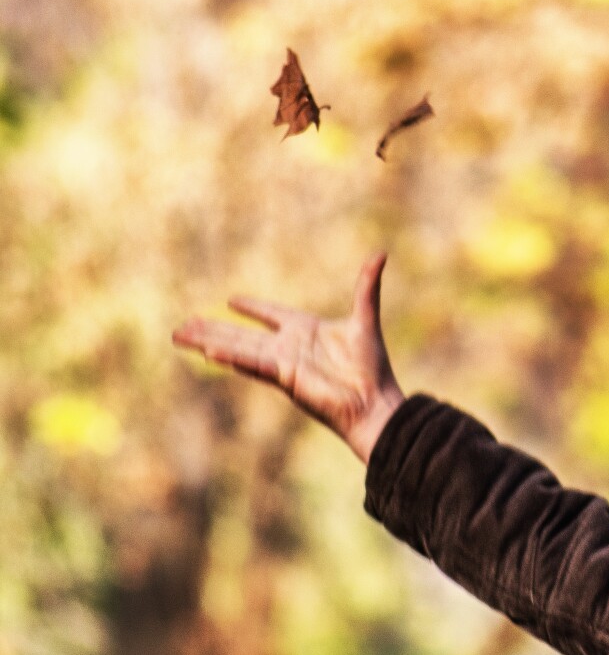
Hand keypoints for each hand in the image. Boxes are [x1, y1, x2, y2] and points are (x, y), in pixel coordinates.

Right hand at [172, 252, 405, 463]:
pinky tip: (209, 351)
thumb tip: (381, 254)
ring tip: (180, 335)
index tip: (232, 300)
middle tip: (185, 324)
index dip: (254, 308)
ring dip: (209, 341)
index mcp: (306, 331)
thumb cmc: (372, 366)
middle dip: (213, 328)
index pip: (273, 315)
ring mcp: (283, 363)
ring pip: (238, 348)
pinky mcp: (285, 377)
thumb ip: (367, 287)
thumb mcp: (365, 319)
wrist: (374, 401)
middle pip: (242, 335)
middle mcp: (289, 347)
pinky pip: (254, 364)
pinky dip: (232, 357)